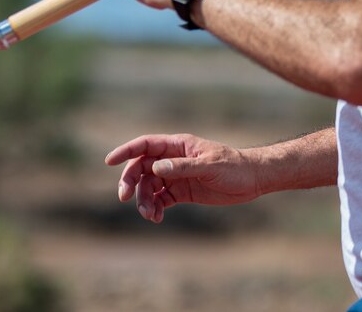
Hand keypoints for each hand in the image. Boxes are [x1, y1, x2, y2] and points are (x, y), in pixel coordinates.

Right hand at [105, 133, 262, 222]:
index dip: (126, 151)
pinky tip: (157, 217)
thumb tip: (156, 168)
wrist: (252, 180)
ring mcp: (176, 176)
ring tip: (150, 214)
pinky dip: (154, 208)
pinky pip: (159, 200)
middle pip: (141, 168)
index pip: (146, 145)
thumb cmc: (234, 167)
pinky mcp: (181, 192)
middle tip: (123, 197)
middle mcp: (173, 159)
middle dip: (129, 182)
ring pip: (148, 187)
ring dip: (143, 200)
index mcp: (179, 146)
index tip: (109, 161)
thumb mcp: (211, 165)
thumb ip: (184, 166)